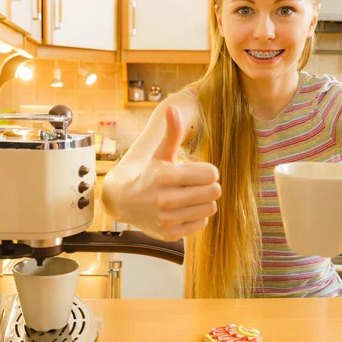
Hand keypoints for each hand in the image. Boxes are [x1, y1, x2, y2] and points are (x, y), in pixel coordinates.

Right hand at [119, 105, 220, 240]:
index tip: (198, 172)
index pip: (211, 174)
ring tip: (190, 197)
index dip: (208, 171)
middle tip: (196, 185)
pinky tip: (184, 210)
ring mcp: (168, 218)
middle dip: (209, 186)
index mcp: (166, 176)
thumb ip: (172, 133)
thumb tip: (173, 107)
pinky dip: (197, 216)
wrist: (127, 203)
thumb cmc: (150, 174)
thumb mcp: (161, 153)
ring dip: (204, 201)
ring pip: (211, 207)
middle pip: (214, 191)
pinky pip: (202, 222)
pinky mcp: (171, 233)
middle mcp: (166, 199)